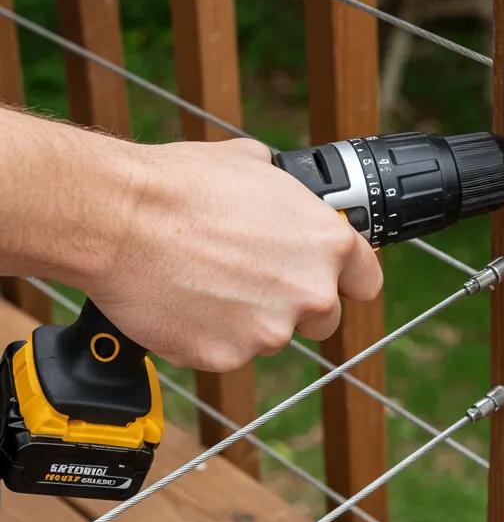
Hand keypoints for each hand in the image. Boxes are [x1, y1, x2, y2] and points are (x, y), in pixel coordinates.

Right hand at [87, 138, 381, 371]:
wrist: (119, 217)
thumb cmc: (182, 185)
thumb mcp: (254, 165)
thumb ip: (288, 194)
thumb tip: (286, 192)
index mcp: (330, 243)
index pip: (367, 281)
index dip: (346, 280)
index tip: (331, 280)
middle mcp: (311, 291)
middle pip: (324, 317)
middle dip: (294, 303)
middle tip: (252, 280)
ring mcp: (271, 330)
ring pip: (272, 335)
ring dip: (248, 319)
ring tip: (206, 282)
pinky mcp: (228, 357)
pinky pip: (228, 352)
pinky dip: (209, 336)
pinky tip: (184, 302)